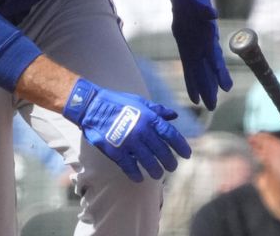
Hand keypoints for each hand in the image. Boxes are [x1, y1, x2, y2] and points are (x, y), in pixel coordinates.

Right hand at [62, 78, 190, 181]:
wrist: (93, 106)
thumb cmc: (117, 103)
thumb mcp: (140, 102)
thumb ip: (157, 110)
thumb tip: (174, 116)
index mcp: (149, 118)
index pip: (170, 134)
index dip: (181, 146)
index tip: (187, 155)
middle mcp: (142, 130)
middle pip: (162, 151)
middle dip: (169, 161)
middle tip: (172, 167)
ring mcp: (129, 142)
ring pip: (148, 161)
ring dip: (155, 170)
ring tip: (158, 174)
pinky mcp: (116, 151)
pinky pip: (129, 166)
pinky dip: (135, 174)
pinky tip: (139, 178)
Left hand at [168, 0, 232, 109]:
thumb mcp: (197, 0)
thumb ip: (204, 9)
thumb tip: (213, 15)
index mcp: (207, 36)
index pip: (214, 58)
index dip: (219, 73)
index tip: (225, 88)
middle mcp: (203, 45)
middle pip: (207, 70)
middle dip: (210, 88)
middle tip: (212, 106)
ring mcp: (195, 48)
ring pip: (199, 72)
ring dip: (203, 88)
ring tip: (207, 105)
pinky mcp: (185, 48)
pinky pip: (188, 68)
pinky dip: (191, 82)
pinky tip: (193, 96)